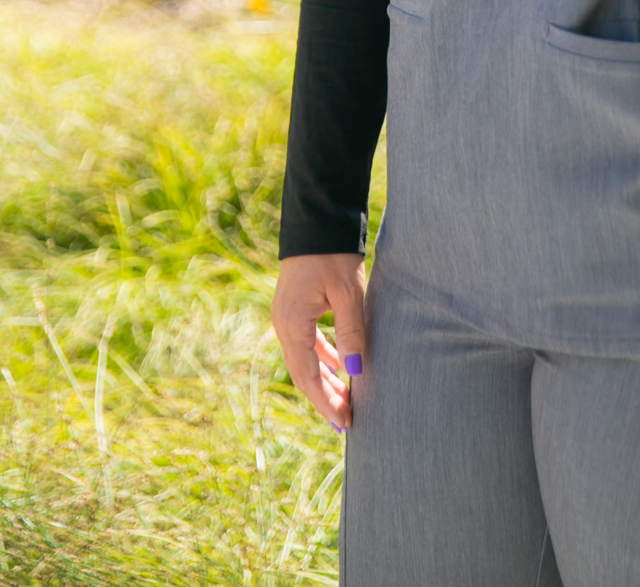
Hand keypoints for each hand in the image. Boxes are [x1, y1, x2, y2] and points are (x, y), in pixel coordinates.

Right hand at [271, 253, 366, 430]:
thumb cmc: (334, 253)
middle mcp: (283, 324)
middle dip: (325, 397)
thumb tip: (355, 373)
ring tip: (345, 399)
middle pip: (303, 373)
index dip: (326, 402)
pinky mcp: (295, 307)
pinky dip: (322, 357)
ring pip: (305, 359)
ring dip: (324, 379)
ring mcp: (287, 316)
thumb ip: (351, 333)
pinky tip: (338, 368)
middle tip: (347, 419)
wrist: (318, 218)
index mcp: (292, 324)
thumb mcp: (348, 293)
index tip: (344, 422)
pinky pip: (307, 342)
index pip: (307, 377)